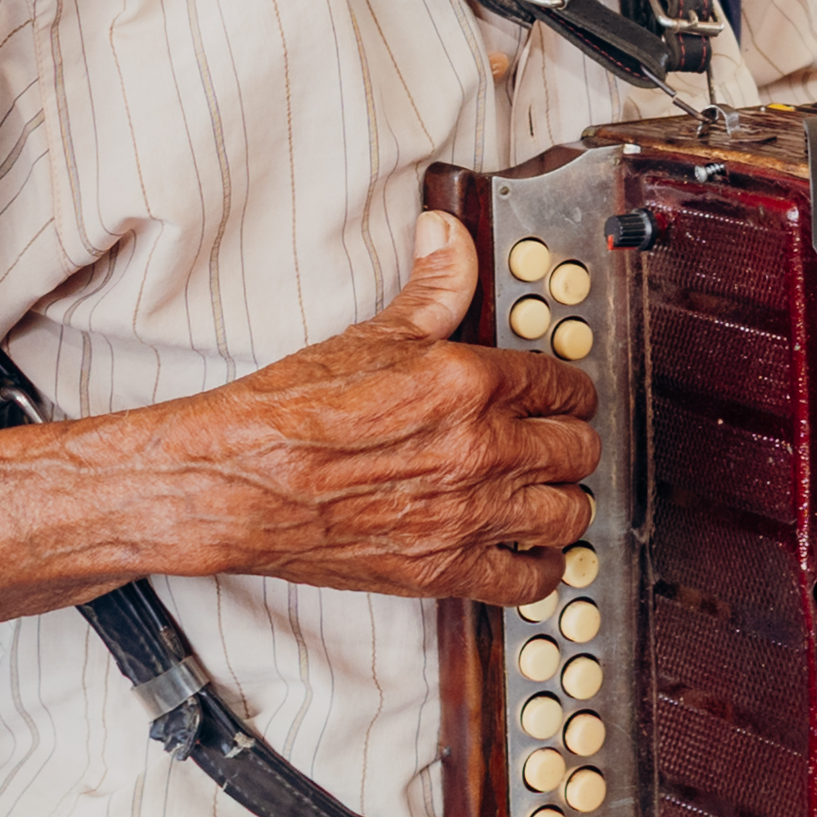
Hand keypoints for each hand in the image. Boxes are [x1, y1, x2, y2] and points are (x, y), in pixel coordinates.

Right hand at [162, 211, 599, 602]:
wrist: (237, 483)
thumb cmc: (291, 412)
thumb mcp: (369, 335)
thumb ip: (431, 287)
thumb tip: (448, 235)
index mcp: (471, 384)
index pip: (564, 385)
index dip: (567, 390)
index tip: (559, 397)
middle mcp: (482, 451)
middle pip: (579, 450)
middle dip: (570, 442)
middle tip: (552, 442)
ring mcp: (469, 516)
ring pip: (569, 514)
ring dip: (563, 502)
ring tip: (544, 494)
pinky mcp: (446, 569)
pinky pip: (530, 581)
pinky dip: (539, 568)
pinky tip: (527, 552)